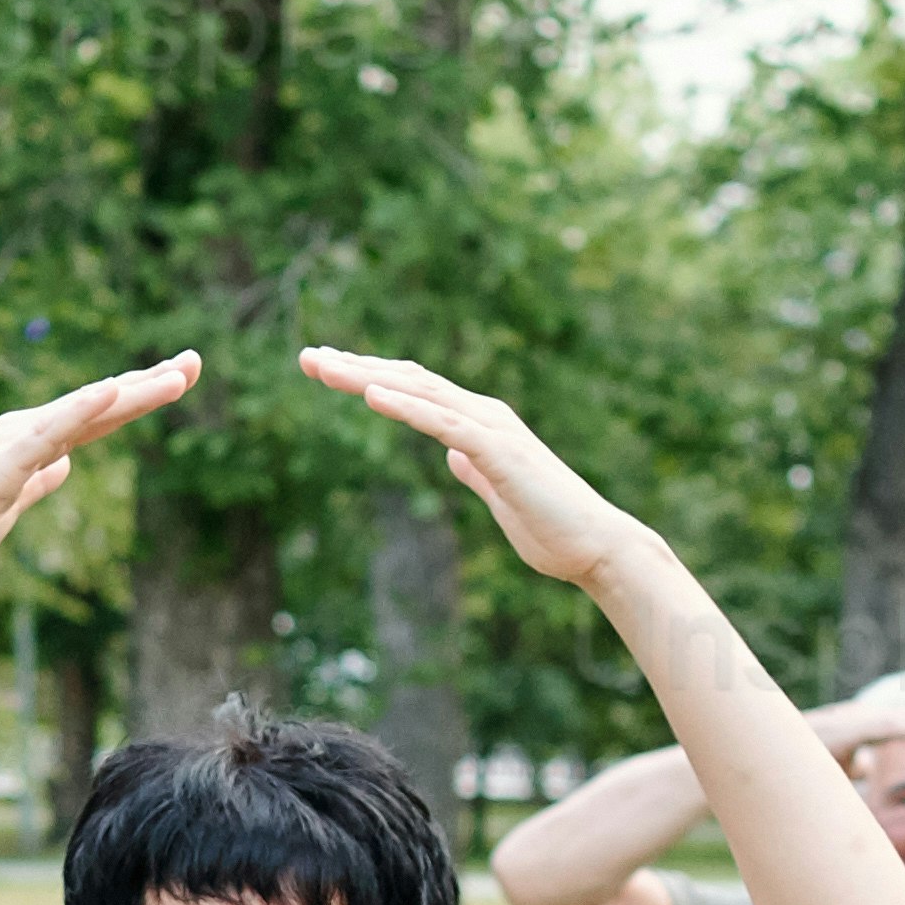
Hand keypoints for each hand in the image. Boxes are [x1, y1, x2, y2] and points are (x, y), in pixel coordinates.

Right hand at [0, 357, 198, 634]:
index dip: (138, 396)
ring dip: (131, 391)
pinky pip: (51, 431)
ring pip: (85, 410)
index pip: (97, 416)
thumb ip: (38, 480)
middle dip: (149, 382)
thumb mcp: (12, 505)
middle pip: (100, 403)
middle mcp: (26, 432)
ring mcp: (15, 443)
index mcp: (31, 443)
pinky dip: (82, 408)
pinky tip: (113, 391)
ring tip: (176, 376)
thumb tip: (65, 464)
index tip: (179, 378)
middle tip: (196, 362)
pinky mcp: (4, 463)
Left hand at [298, 345, 647, 604]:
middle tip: (307, 357)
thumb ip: (476, 470)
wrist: (597, 548)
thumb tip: (454, 455)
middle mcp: (484, 416)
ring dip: (368, 377)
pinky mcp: (499, 453)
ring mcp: (493, 430)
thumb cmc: (552, 529)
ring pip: (419, 391)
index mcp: (481, 425)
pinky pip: (444, 422)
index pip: (416, 389)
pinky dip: (407, 405)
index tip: (328, 371)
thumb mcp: (499, 496)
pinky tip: (371, 394)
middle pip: (409, 379)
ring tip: (324, 367)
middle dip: (355, 366)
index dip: (370, 377)